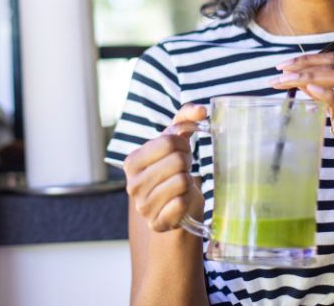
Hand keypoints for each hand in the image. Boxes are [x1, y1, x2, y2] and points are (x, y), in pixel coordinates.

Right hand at [123, 104, 206, 231]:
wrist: (176, 208)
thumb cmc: (174, 170)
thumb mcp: (175, 141)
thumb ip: (186, 118)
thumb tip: (202, 110)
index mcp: (132, 161)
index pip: (168, 142)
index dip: (183, 145)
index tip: (181, 153)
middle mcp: (132, 184)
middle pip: (177, 161)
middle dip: (187, 163)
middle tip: (183, 170)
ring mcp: (143, 207)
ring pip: (182, 182)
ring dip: (188, 182)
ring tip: (181, 185)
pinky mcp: (157, 223)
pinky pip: (182, 204)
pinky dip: (188, 201)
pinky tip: (181, 202)